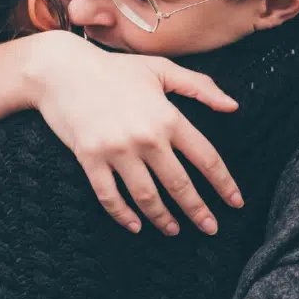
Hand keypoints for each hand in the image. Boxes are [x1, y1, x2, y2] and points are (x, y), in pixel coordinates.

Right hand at [13, 32, 241, 236]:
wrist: (62, 70)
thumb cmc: (114, 69)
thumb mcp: (161, 69)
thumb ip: (200, 86)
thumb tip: (233, 106)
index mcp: (167, 117)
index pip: (205, 157)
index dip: (224, 183)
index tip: (236, 202)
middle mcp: (145, 137)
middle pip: (179, 184)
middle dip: (198, 211)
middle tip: (210, 228)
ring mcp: (116, 149)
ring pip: (146, 196)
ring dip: (162, 218)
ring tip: (174, 230)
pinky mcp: (89, 158)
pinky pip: (109, 196)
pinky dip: (123, 215)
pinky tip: (135, 225)